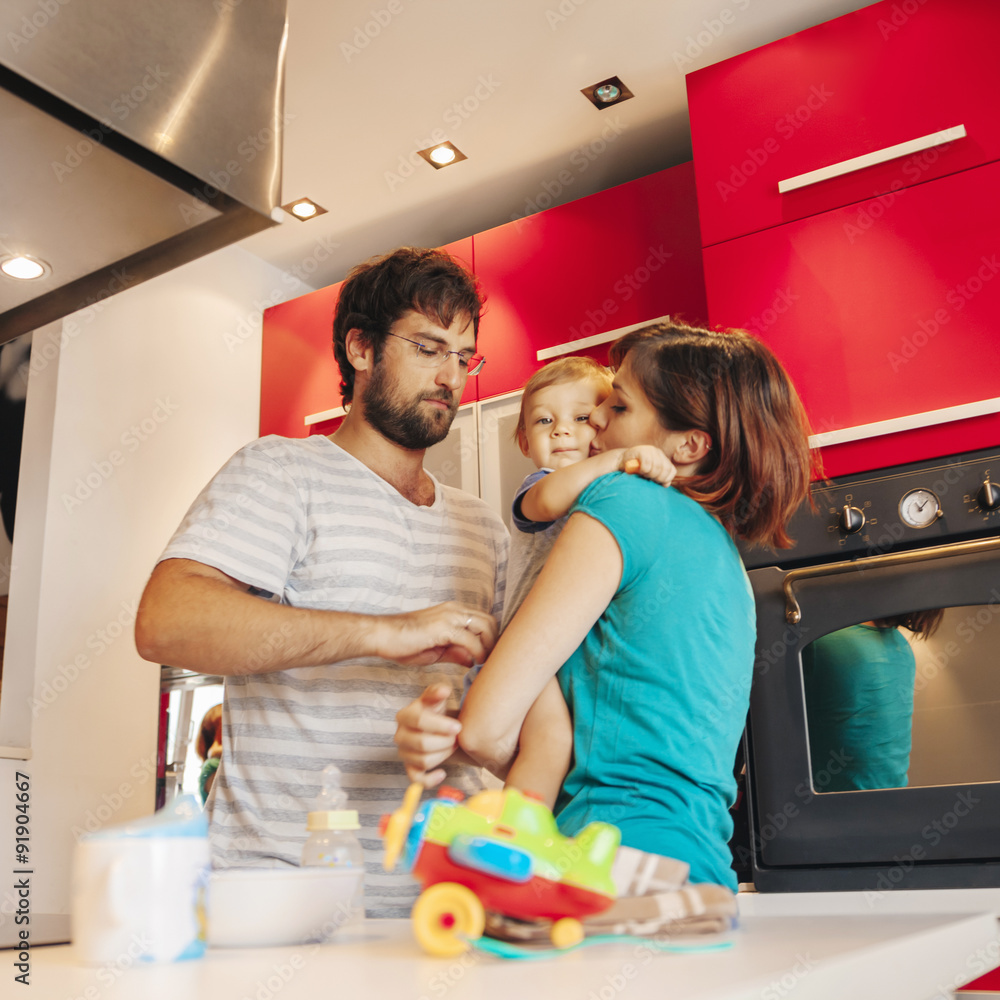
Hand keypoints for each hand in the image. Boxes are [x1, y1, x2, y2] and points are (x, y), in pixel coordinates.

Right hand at [374, 602, 497, 666]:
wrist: (381, 635)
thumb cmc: (404, 642)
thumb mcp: (436, 650)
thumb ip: (455, 652)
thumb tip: (471, 660)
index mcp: (452, 611)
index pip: (483, 620)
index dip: (490, 639)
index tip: (489, 656)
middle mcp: (454, 609)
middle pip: (489, 621)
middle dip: (494, 642)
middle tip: (490, 661)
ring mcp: (449, 616)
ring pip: (484, 627)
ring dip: (488, 647)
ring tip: (484, 664)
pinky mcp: (443, 627)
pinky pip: (470, 640)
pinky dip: (477, 653)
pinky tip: (473, 664)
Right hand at [394, 683, 460, 785]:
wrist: (436, 726)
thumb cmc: (435, 710)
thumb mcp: (436, 698)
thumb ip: (437, 692)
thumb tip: (443, 690)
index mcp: (404, 716)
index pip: (418, 721)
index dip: (440, 725)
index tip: (458, 727)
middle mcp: (400, 735)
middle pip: (422, 744)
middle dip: (445, 741)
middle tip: (456, 737)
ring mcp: (403, 753)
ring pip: (423, 761)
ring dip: (443, 755)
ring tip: (452, 745)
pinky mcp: (409, 768)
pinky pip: (416, 780)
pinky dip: (430, 780)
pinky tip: (443, 773)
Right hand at [620, 445, 675, 486]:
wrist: (620, 461)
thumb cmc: (635, 470)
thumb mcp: (649, 474)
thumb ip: (659, 478)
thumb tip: (666, 484)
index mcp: (662, 458)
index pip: (671, 471)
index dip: (666, 479)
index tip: (657, 482)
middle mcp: (657, 452)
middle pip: (665, 469)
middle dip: (657, 478)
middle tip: (648, 478)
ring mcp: (650, 450)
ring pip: (657, 467)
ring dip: (649, 474)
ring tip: (643, 474)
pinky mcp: (641, 450)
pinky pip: (647, 465)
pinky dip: (643, 470)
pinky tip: (639, 470)